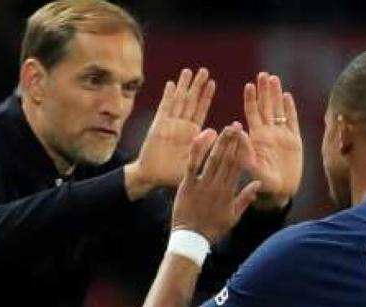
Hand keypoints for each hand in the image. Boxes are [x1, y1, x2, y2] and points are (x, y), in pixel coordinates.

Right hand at [124, 68, 215, 199]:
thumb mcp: (194, 161)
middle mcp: (181, 126)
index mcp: (192, 134)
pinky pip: (164, 108)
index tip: (213, 83)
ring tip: (188, 71)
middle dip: (197, 86)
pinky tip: (171, 84)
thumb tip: (214, 130)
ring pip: (178, 101)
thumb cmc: (174, 174)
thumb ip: (203, 147)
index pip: (201, 111)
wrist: (152, 176)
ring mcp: (169, 124)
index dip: (206, 97)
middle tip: (204, 70)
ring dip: (183, 86)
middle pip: (191, 101)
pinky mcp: (157, 125)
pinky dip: (167, 96)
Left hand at [171, 123, 261, 243]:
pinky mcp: (187, 184)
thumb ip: (246, 198)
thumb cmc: (212, 229)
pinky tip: (202, 136)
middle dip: (233, 141)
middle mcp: (218, 185)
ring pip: (214, 159)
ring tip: (226, 128)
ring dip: (221, 142)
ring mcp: (202, 184)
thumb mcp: (233, 216)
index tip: (245, 136)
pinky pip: (193, 163)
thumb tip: (258, 184)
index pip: (239, 166)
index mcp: (229, 192)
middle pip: (228, 159)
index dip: (243, 149)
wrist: (191, 238)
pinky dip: (198, 149)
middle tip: (237, 125)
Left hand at [240, 72, 301, 209]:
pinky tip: (287, 96)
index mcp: (256, 138)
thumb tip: (238, 131)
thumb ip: (245, 150)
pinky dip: (290, 109)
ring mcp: (281, 135)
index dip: (251, 99)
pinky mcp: (295, 141)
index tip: (249, 85)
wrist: (281, 193)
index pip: (252, 113)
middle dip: (264, 91)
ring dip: (276, 95)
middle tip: (263, 75)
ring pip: (279, 110)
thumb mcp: (252, 167)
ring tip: (274, 78)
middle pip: (266, 107)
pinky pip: (292, 121)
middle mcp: (268, 133)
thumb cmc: (262, 183)